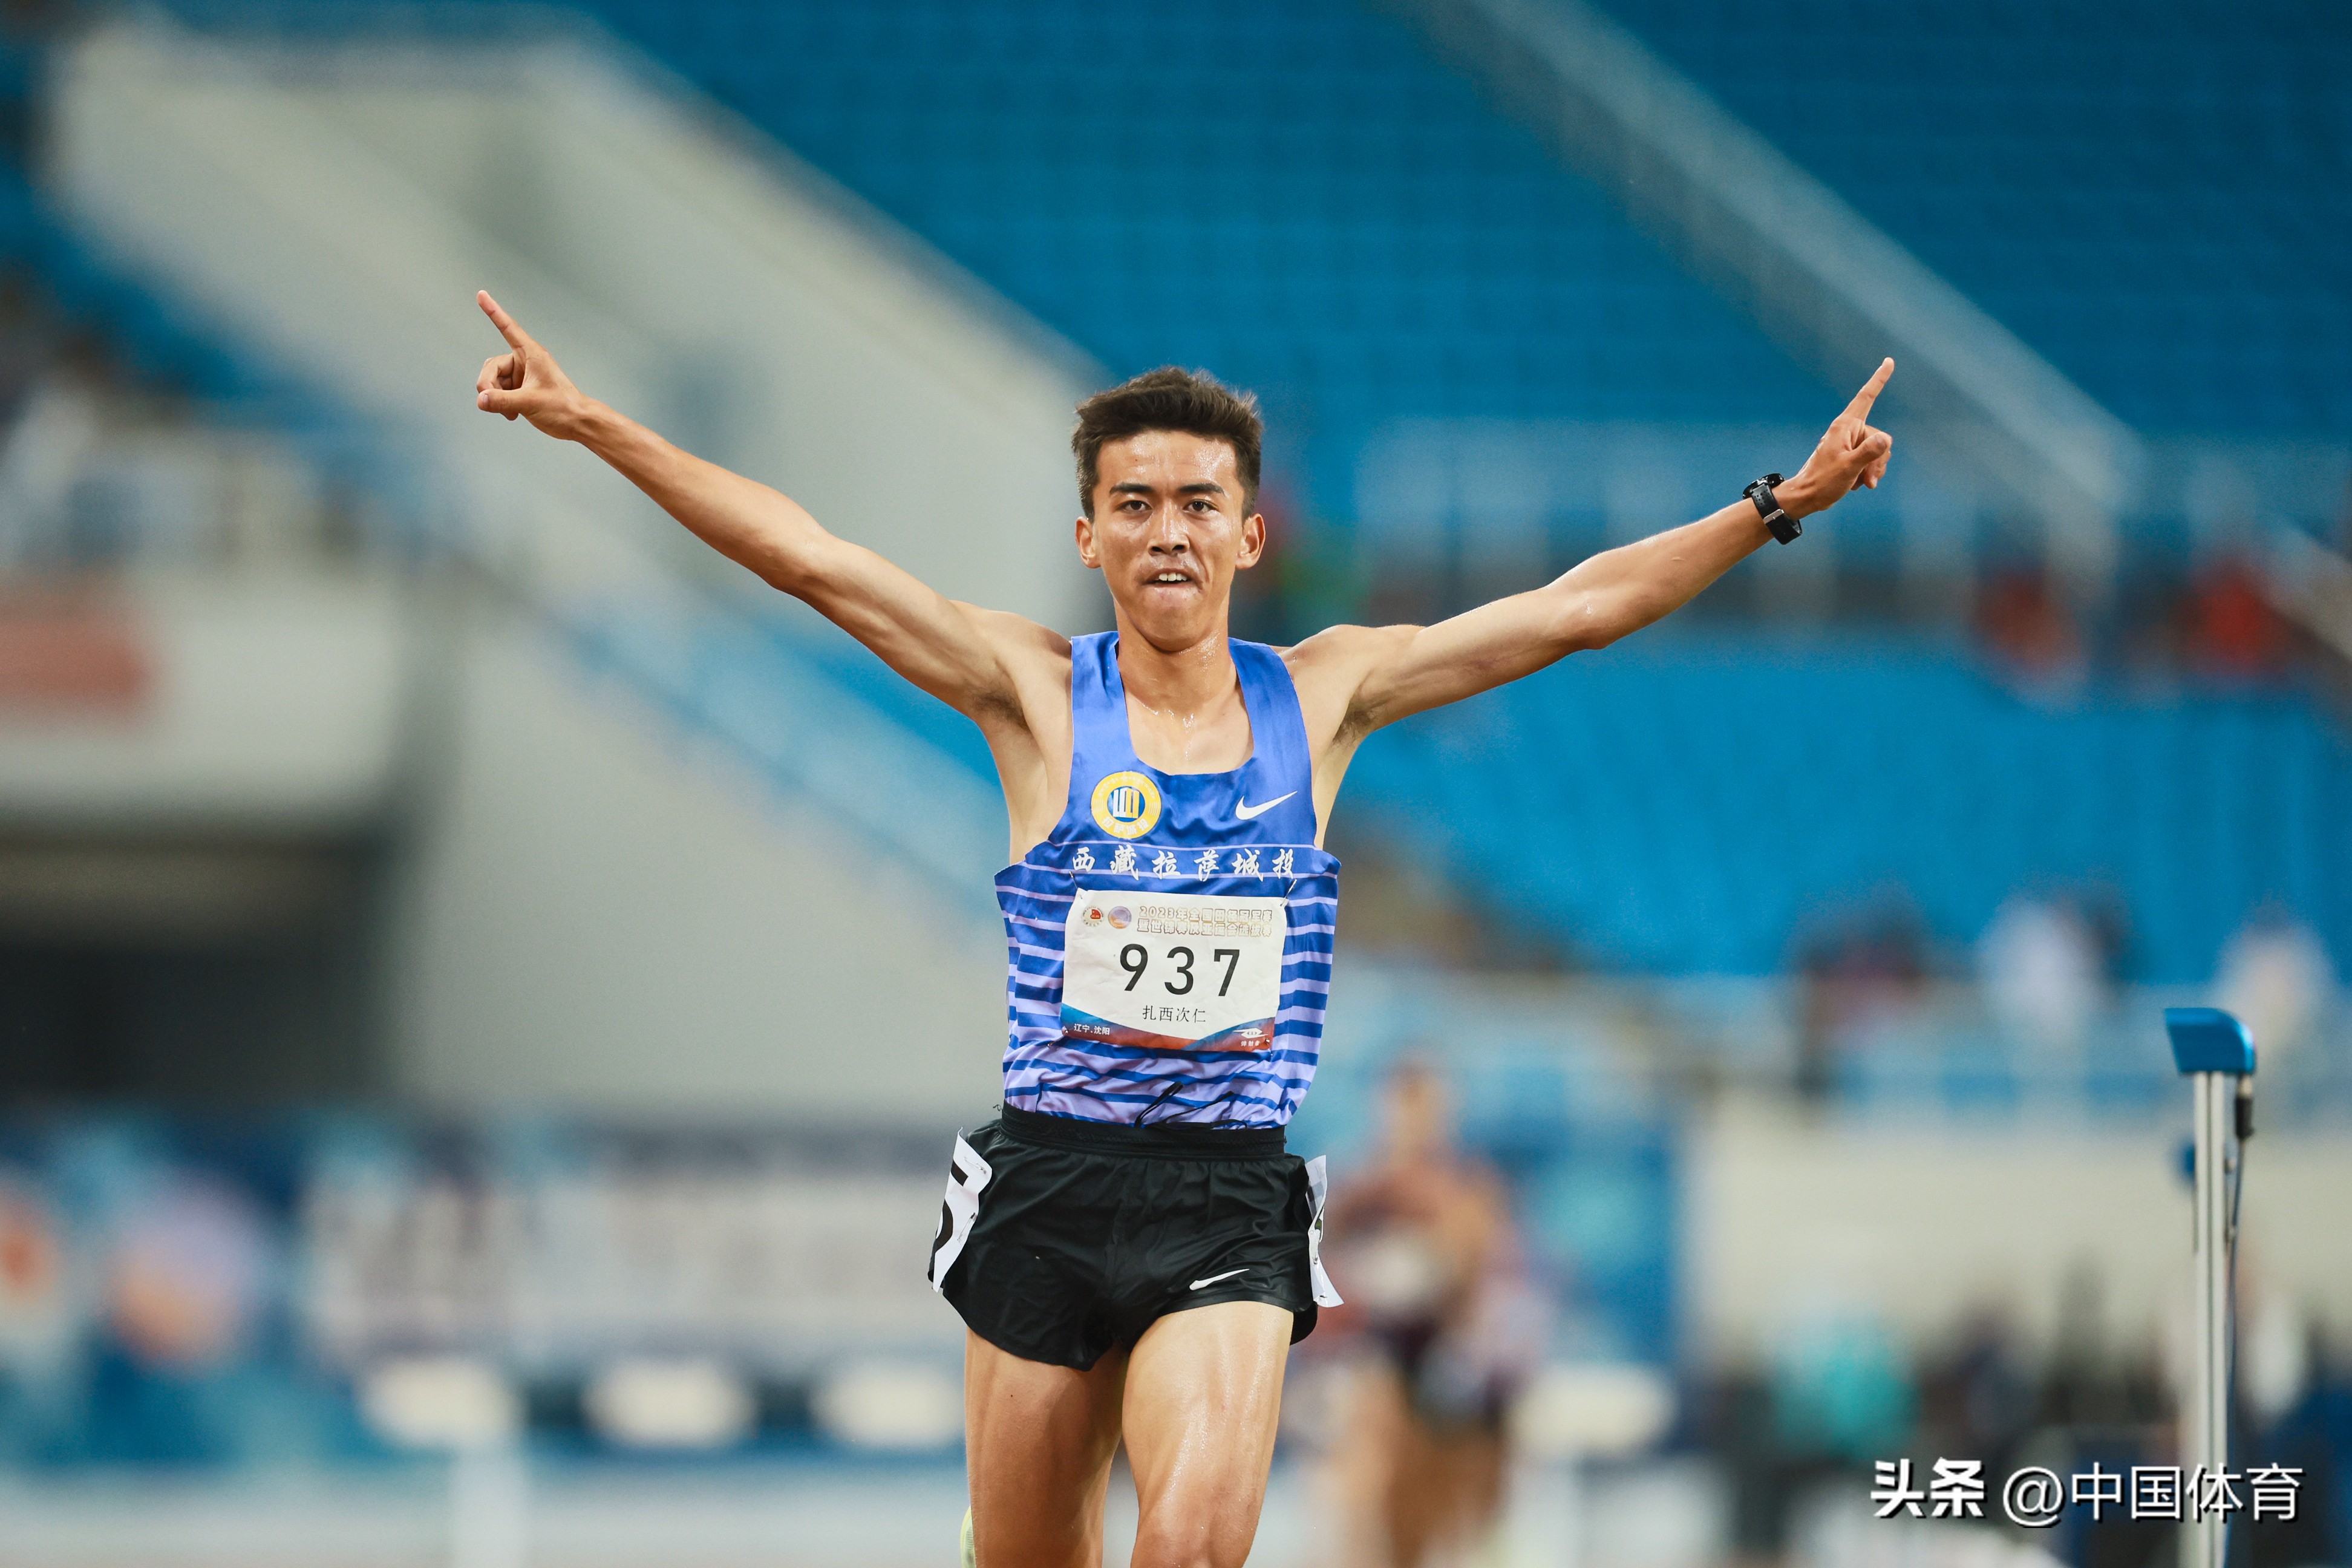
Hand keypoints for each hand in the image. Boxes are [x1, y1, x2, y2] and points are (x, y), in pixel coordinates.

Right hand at [473, 291, 591, 438]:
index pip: (508, 328)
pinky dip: (499, 403)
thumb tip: (480, 400)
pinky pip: (497, 392)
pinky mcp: (518, 388)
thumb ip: (502, 400)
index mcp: (531, 354)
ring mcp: (520, 375)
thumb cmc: (562, 406)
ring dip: (495, 397)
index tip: (481, 294)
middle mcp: (523, 361)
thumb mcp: (530, 402)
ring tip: (511, 412)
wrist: (576, 422)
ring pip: (492, 381)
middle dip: (488, 386)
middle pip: (491, 367)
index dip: (493, 311)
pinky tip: (512, 414)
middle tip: (492, 403)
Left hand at [1781, 358, 1893, 516]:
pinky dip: (1868, 472)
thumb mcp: (1848, 468)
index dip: (1879, 379)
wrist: (1807, 497)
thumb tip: (1885, 439)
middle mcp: (1848, 430)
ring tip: (1861, 482)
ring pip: (1877, 450)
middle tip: (1868, 479)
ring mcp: (1849, 443)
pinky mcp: (1850, 455)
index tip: (1888, 361)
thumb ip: (1868, 453)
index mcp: (1845, 426)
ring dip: (1874, 469)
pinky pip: (1871, 459)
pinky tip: (1857, 483)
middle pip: (1879, 437)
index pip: (1866, 397)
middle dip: (1878, 460)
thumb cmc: (1823, 482)